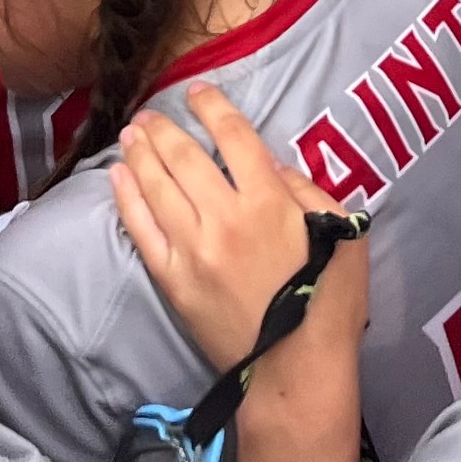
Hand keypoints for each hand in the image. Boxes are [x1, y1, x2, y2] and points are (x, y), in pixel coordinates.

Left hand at [109, 89, 366, 375]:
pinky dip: (126, 199)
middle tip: (150, 114)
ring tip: (132, 135)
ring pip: (157, 188)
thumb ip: (308, 193)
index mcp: (270, 203)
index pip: (234, 138)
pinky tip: (117, 178)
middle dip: (164, 129)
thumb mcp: (343, 236)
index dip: (214, 109)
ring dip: (140, 155)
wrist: (294, 370)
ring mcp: (192, 249)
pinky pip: (141, 230)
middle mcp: (225, 218)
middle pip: (185, 158)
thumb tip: (273, 168)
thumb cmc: (330, 304)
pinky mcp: (172, 280)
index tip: (198, 91)